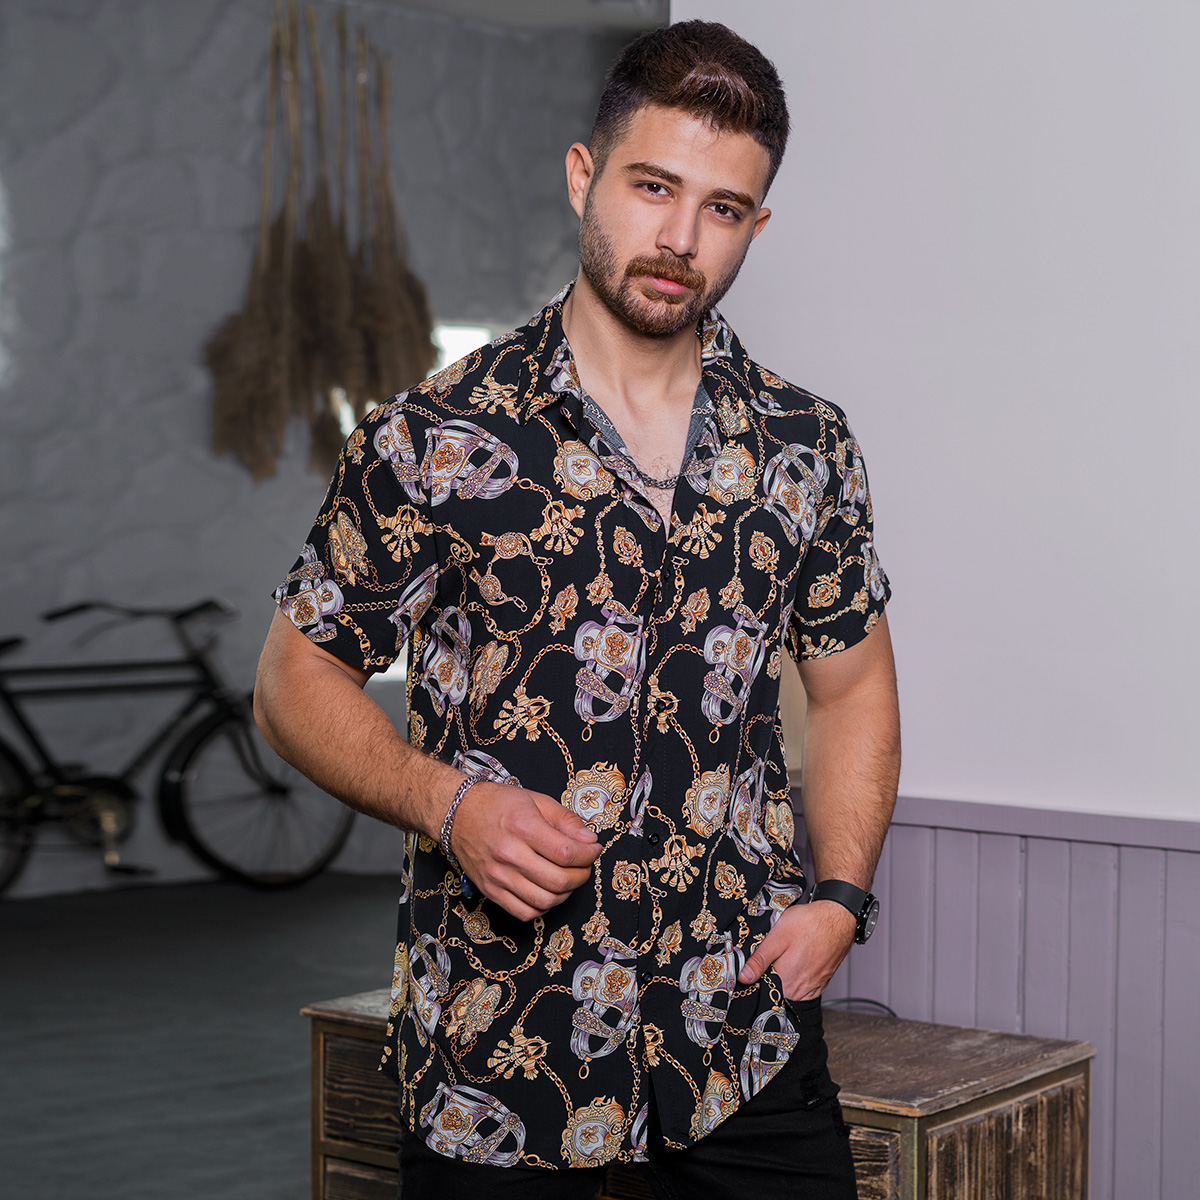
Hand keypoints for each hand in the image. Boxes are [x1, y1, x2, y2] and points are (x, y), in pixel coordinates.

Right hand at [450, 781, 603, 921]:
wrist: (458, 814)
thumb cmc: (497, 804)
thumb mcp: (536, 800)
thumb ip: (566, 820)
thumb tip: (589, 841)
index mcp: (522, 827)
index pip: (566, 853)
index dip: (588, 855)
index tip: (594, 850)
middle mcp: (509, 854)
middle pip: (559, 881)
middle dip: (581, 876)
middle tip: (584, 865)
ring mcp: (498, 876)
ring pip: (544, 901)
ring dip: (565, 893)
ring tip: (567, 878)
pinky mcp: (490, 891)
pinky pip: (524, 912)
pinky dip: (542, 908)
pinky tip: (546, 891)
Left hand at [738, 900, 856, 1000]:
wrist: (838, 918)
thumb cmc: (810, 923)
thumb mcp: (778, 936)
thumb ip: (759, 960)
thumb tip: (744, 977)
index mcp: (786, 982)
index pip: (761, 987)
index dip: (754, 976)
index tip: (753, 964)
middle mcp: (799, 991)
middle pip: (775, 988)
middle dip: (768, 974)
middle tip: (772, 953)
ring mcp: (811, 989)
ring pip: (788, 988)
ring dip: (782, 974)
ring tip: (786, 954)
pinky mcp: (819, 984)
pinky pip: (801, 986)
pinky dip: (795, 976)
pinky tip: (796, 959)